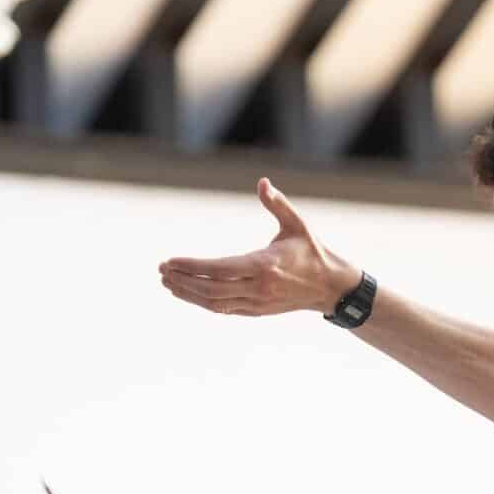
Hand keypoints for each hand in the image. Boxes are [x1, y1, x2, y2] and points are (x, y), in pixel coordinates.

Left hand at [159, 177, 359, 316]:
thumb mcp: (297, 224)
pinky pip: (224, 310)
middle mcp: (258, 288)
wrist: (331, 287)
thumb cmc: (313, 252)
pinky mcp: (257, 311)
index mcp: (264, 265)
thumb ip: (278, 203)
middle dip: (183, 280)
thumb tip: (262, 182)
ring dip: (189, 293)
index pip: (219, 269)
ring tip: (168, 282)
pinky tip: (188, 293)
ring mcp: (257, 303)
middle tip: (162, 270)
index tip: (170, 260)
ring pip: (214, 303)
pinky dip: (203, 302)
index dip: (192, 266)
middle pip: (211, 289)